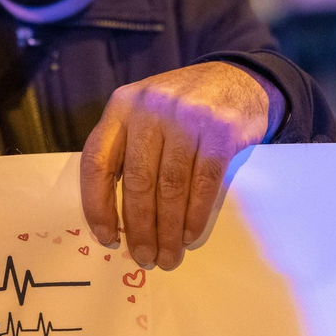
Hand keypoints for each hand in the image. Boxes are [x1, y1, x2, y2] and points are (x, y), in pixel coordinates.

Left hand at [81, 62, 282, 270]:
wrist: (238, 79)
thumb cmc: (182, 108)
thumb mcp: (144, 113)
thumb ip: (126, 149)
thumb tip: (114, 216)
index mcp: (121, 107)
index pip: (98, 162)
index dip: (98, 204)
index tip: (106, 236)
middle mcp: (150, 109)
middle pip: (138, 181)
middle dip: (140, 227)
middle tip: (144, 256)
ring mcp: (186, 118)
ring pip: (170, 187)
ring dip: (168, 229)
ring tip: (168, 255)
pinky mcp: (220, 131)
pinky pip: (203, 183)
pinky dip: (195, 214)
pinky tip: (189, 234)